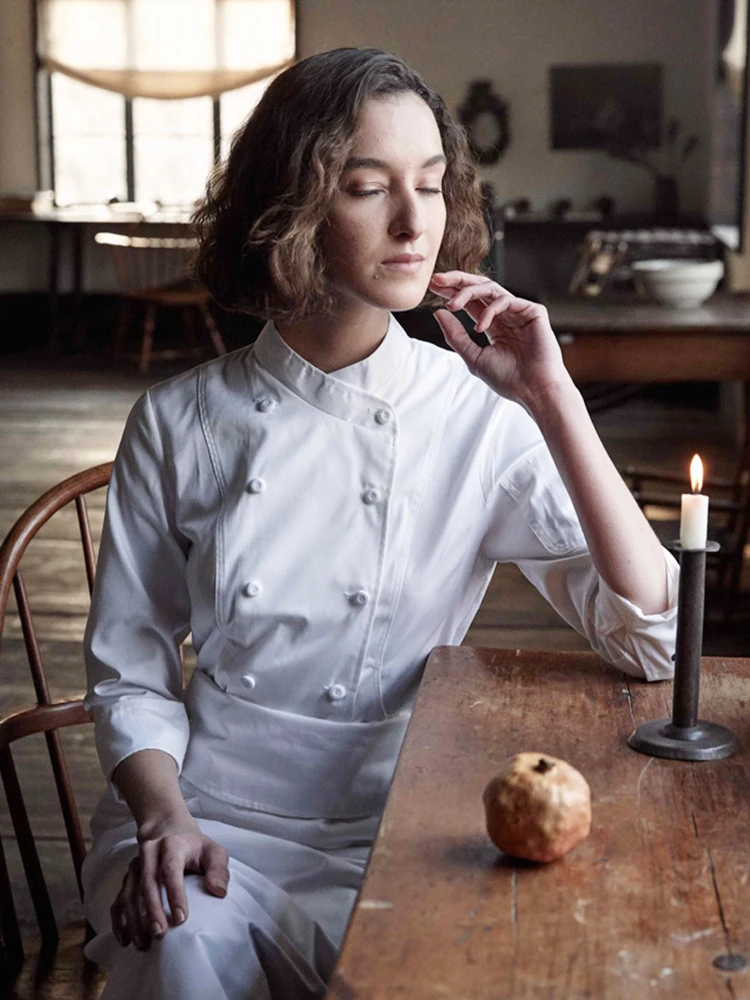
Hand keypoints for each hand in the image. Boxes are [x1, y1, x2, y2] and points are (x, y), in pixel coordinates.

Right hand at [110, 815, 229, 950]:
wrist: (168, 830)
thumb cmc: (194, 847)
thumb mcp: (213, 852)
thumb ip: (219, 869)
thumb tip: (218, 892)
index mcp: (172, 845)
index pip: (171, 868)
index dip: (175, 894)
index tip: (180, 919)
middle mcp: (150, 853)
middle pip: (147, 882)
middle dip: (152, 911)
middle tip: (159, 935)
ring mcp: (135, 866)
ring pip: (129, 893)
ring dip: (134, 920)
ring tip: (143, 943)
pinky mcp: (127, 878)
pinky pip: (118, 900)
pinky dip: (119, 921)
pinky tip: (125, 939)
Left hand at [429, 271, 569, 407]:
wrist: (533, 391)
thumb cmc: (508, 379)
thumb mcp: (474, 357)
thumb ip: (456, 336)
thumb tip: (438, 312)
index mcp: (493, 324)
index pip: (470, 301)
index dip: (451, 291)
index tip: (432, 286)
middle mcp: (505, 314)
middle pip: (479, 287)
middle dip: (457, 281)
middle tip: (437, 280)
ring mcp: (519, 311)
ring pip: (490, 289)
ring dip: (467, 293)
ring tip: (452, 305)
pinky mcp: (533, 311)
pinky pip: (507, 300)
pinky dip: (490, 311)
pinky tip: (481, 328)